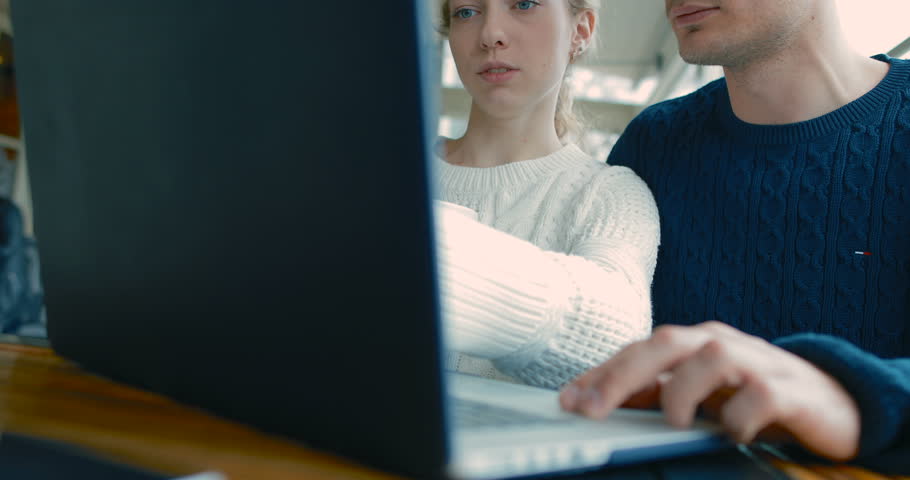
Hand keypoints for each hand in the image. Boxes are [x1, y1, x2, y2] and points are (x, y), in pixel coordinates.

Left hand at [559, 321, 860, 460]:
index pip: (638, 350)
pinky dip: (740, 417)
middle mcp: (720, 343)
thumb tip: (603, 400)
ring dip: (682, 392)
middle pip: (663, 344)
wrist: (836, 400)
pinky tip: (734, 434)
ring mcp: (755, 362)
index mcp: (694, 341)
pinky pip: (759, 397)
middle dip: (621, 376)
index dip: (601, 373)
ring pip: (708, 359)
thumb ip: (657, 391)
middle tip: (590, 410)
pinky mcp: (789, 390)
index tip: (567, 399)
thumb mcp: (702, 391)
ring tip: (675, 422)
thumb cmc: (755, 392)